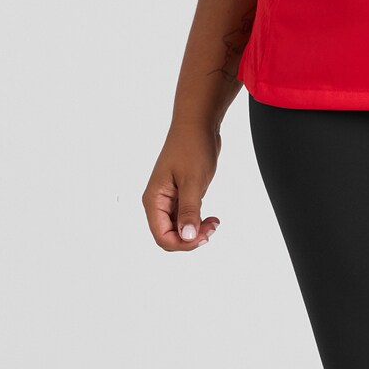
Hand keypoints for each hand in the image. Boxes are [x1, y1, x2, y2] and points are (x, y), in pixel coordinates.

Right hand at [142, 120, 222, 250]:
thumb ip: (190, 210)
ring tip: (215, 223)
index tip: (203, 236)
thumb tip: (187, 237)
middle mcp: (158, 202)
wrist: (197, 124)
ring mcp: (170, 199)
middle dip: (191, 239)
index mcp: (154, 200)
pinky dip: (199, 222)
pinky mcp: (181, 195)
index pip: (161, 237)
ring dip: (197, 231)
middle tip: (212, 228)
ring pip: (179, 229)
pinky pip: (186, 218)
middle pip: (170, 236)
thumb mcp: (193, 181)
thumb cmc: (192, 147)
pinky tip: (212, 218)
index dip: (182, 244)